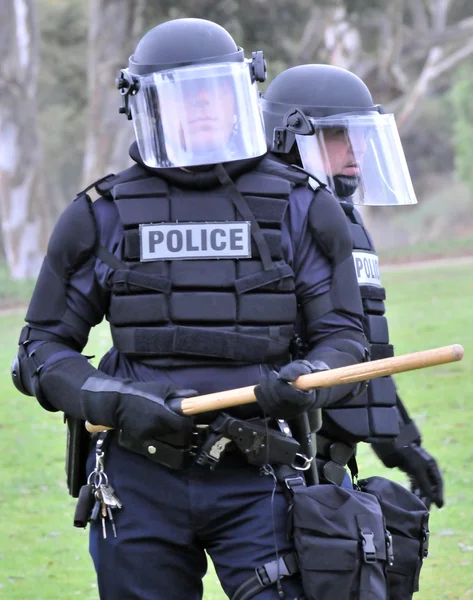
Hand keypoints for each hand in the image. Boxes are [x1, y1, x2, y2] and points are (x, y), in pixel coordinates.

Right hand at [80, 376, 196, 439]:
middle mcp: (158, 427)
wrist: (117, 402)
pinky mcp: (141, 439)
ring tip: (161, 417)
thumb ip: (179, 393)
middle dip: (177, 424)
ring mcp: (149, 435)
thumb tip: (194, 396)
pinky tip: (151, 422)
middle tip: (174, 415)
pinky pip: (154, 436)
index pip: (183, 425)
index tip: (186, 417)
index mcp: (164, 414)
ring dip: (167, 428)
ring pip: (165, 434)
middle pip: (175, 431)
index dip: (186, 421)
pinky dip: (156, 430)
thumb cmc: (142, 393)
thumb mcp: (162, 388)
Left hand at [254, 359, 328, 419]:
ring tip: (267, 377)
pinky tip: (263, 384)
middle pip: (277, 400)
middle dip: (271, 384)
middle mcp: (295, 411)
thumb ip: (296, 370)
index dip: (280, 385)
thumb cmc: (304, 375)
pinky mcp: (274, 413)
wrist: (304, 386)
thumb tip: (284, 376)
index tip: (278, 375)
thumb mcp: (304, 367)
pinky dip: (259, 391)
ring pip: (268, 402)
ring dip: (264, 386)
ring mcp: (284, 414)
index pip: (288, 396)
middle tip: (272, 373)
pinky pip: (262, 403)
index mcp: (305, 400)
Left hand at [379, 443, 443, 508]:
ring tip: (420, 507)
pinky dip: (414, 490)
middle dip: (429, 497)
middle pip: (430, 485)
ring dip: (421, 495)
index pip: (438, 483)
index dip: (439, 494)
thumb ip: (425, 484)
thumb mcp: (419, 471)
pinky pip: (415, 483)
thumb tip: (432, 498)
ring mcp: (419, 469)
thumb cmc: (410, 457)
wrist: (396, 446)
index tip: (440, 506)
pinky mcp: (411, 471)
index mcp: (432, 466)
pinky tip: (413, 498)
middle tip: (427, 509)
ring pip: (422, 485)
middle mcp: (427, 468)